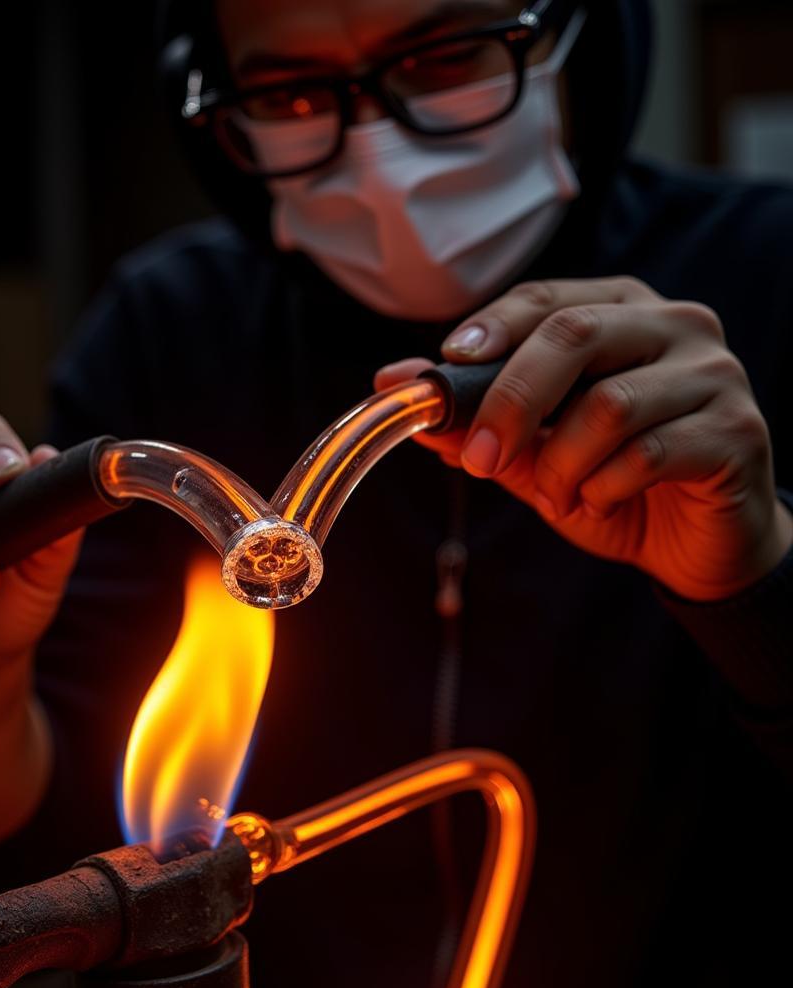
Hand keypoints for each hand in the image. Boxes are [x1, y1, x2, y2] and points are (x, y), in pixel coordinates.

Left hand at [377, 277, 791, 601]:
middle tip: (479, 457)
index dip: (493, 328)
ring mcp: (713, 374)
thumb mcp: (530, 451)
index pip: (546, 300)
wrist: (692, 544)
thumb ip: (472, 417)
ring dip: (560, 465)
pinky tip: (600, 502)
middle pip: (574, 334)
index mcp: (619, 312)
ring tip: (557, 494)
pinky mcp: (737, 430)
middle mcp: (674, 326)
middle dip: (510, 401)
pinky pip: (650, 454)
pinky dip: (604, 488)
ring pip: (608, 404)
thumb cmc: (611, 483)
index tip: (450, 362)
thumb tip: (394, 385)